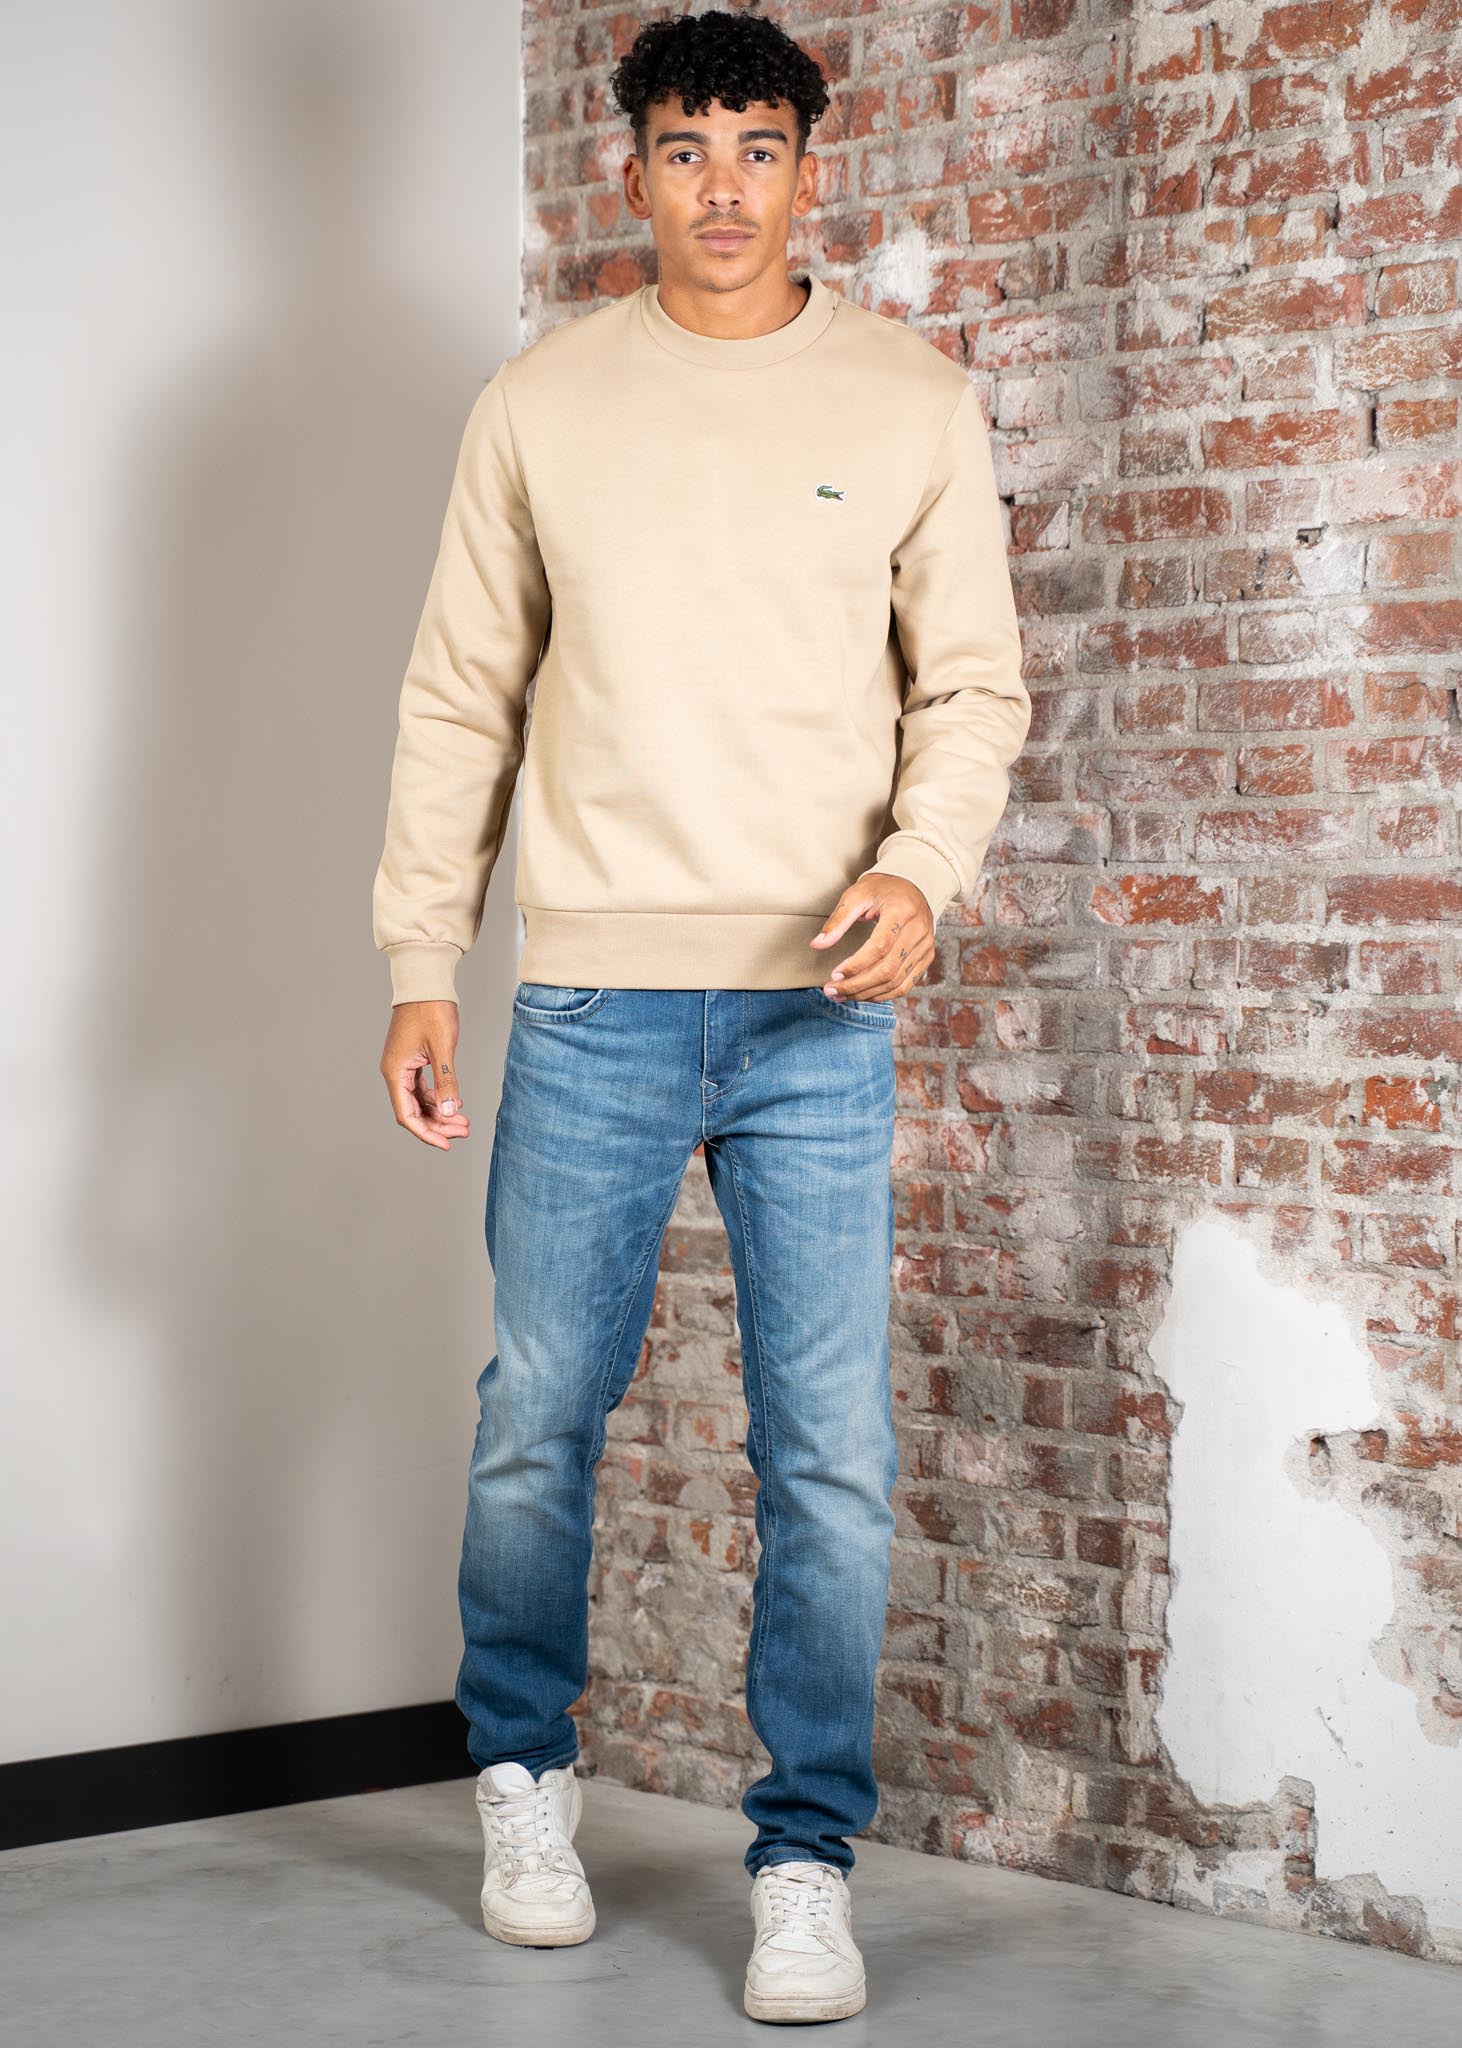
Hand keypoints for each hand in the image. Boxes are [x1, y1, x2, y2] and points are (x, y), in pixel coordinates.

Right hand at [380, 1000, 470, 1150]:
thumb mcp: (442, 1047)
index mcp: (396, 1072)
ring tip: (464, 1122)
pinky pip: (423, 1088)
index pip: (407, 1115)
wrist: (425, 981)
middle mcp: (395, 1072)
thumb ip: (446, 1081)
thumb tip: (449, 1111)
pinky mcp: (412, 1060)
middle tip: (464, 1131)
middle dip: (438, 1124)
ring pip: (420, 1101)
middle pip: (413, 1111)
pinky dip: (439, 1098)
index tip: (447, 1144)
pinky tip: (456, 1103)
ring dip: (440, 1112)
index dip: (426, 1133)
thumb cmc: (431, 1008)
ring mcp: (403, 1066)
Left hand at [810, 872, 935, 1001]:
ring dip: (866, 994)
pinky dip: (883, 994)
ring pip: (896, 982)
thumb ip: (837, 921)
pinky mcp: (926, 957)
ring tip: (842, 995)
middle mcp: (919, 931)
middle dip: (857, 985)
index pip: (879, 947)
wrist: (912, 885)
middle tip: (832, 991)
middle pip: (888, 969)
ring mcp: (925, 946)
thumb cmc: (882, 889)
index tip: (834, 975)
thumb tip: (817, 944)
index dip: (856, 965)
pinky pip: (906, 984)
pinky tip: (863, 994)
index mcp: (902, 912)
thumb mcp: (856, 896)